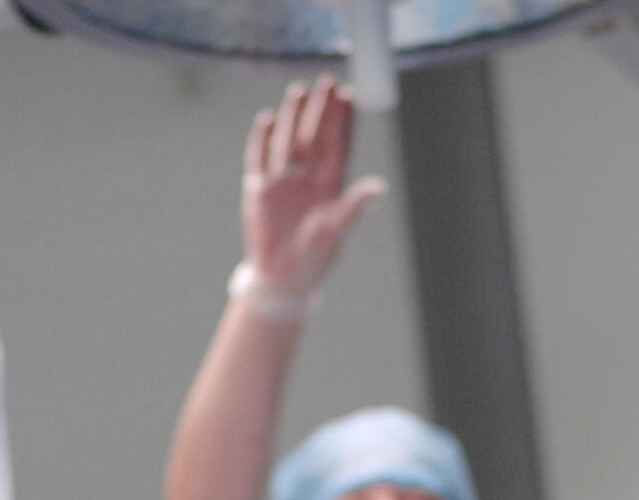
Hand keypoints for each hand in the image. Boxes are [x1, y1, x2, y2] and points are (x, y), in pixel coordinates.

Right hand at [242, 76, 386, 296]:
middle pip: (314, 136)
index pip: (337, 145)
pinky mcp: (260, 189)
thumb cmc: (314, 257)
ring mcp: (282, 181)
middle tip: (327, 82)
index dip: (342, 120)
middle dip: (320, 110)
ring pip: (289, 141)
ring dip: (294, 117)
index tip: (348, 95)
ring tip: (299, 91)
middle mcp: (307, 178)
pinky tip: (268, 120)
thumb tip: (379, 189)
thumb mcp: (336, 231)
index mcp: (330, 185)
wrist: (281, 277)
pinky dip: (262, 140)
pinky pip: (260, 158)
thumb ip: (354, 207)